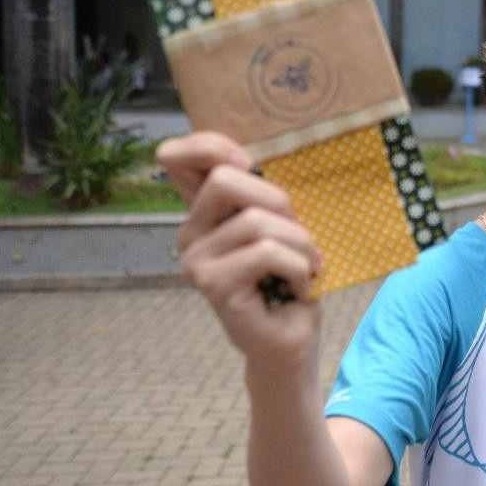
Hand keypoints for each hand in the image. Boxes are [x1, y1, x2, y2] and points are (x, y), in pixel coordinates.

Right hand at [157, 132, 322, 370]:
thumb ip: (266, 195)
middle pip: (224, 179)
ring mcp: (196, 261)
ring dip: (299, 244)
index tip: (248, 162)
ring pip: (256, 221)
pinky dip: (298, 268)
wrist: (291, 340)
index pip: (179, 158)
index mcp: (206, 213)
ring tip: (306, 269)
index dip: (208, 145)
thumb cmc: (290, 281)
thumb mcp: (284, 227)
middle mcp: (190, 233)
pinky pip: (267, 253)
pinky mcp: (213, 286)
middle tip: (299, 237)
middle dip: (278, 202)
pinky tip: (297, 289)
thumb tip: (259, 157)